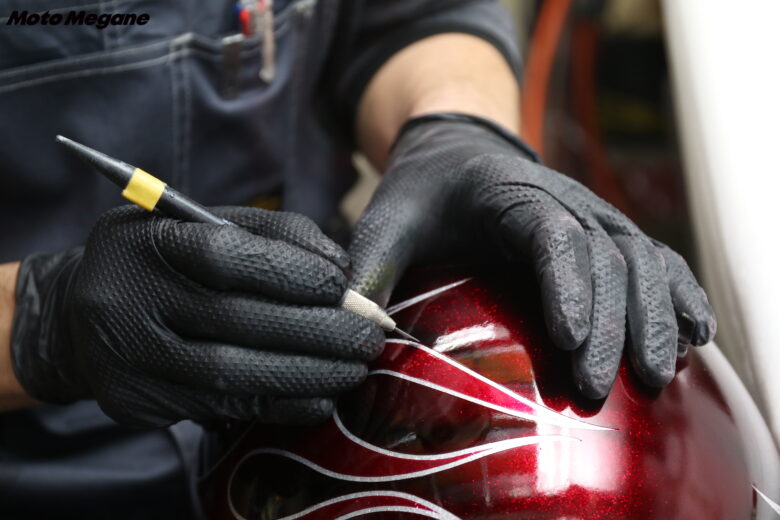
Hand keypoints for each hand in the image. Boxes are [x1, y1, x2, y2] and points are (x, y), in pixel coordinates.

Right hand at [11, 206, 383, 426]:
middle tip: (369, 337)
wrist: (78, 313)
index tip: (343, 286)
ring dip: (308, 375)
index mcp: (146, 244)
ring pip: (234, 375)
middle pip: (238, 323)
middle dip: (319, 333)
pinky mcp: (136, 404)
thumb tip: (340, 269)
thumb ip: (273, 233)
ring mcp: (128, 360)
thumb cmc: (162, 259)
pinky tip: (319, 395)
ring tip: (354, 368)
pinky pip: (223, 410)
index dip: (295, 274)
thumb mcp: (203, 224)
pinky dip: (281, 405)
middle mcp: (127, 303)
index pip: (229, 257)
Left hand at [349, 113, 715, 397]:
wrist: (455, 152)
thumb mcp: (386, 220)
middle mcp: (565, 201)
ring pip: (643, 259)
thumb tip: (351, 333)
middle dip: (610, 327)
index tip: (569, 343)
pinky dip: (679, 295)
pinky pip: (656, 259)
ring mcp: (593, 217)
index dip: (568, 287)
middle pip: (606, 257)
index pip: (553, 236)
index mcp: (511, 194)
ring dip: (655, 317)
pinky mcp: (605, 236)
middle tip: (597, 392)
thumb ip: (368, 268)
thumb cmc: (421, 192)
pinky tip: (695, 336)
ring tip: (657, 378)